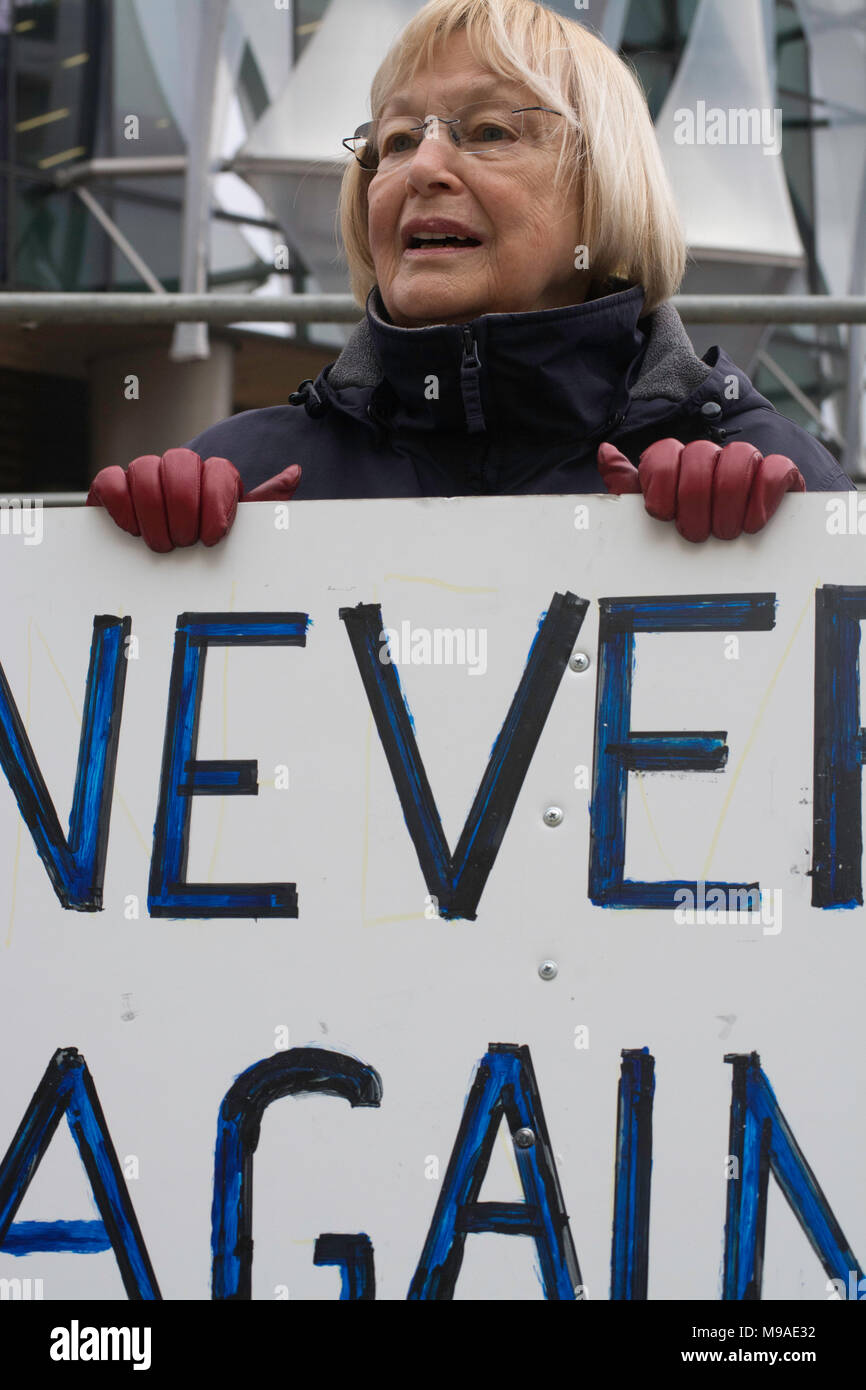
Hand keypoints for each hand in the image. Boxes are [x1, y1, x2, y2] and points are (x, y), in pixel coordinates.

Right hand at [86, 449, 301, 551]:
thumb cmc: (207, 549)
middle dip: (183, 507)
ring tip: (161, 544)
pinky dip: (121, 505)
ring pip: (145, 468)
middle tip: (185, 542)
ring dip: (153, 513)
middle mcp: (179, 468)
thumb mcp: (241, 531)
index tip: (213, 536)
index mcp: (213, 476)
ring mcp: (145, 474)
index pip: (218, 468)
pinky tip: (132, 530)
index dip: (215, 502)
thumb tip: (295, 472)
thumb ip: (266, 503)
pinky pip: (111, 480)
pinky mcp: (113, 487)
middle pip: (180, 461)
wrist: (166, 571)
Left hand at [597, 438, 805, 542]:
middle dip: (695, 498)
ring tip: (725, 533)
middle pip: (702, 454)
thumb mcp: (650, 517)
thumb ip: (627, 487)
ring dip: (730, 498)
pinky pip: (777, 467)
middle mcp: (712, 458)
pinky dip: (765, 494)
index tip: (662, 514)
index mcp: (678, 464)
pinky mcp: (780, 478)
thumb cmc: (685, 535)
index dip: (661, 483)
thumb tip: (605, 452)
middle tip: (695, 534)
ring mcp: (747, 464)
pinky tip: (754, 522)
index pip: (665, 451)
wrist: (734, 564)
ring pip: (740, 455)